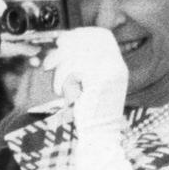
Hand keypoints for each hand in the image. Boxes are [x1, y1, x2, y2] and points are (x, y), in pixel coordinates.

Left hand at [42, 28, 138, 169]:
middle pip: (89, 39)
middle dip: (66, 45)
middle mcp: (118, 65)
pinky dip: (62, 77)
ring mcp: (112, 72)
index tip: (62, 41)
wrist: (100, 136)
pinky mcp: (101, 81)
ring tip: (56, 83)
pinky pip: (75, 67)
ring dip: (60, 66)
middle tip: (51, 61)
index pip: (102, 35)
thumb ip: (83, 63)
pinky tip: (62, 91)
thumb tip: (62, 40)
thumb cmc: (90, 112)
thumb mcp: (88, 83)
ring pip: (79, 52)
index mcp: (117, 65)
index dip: (81, 33)